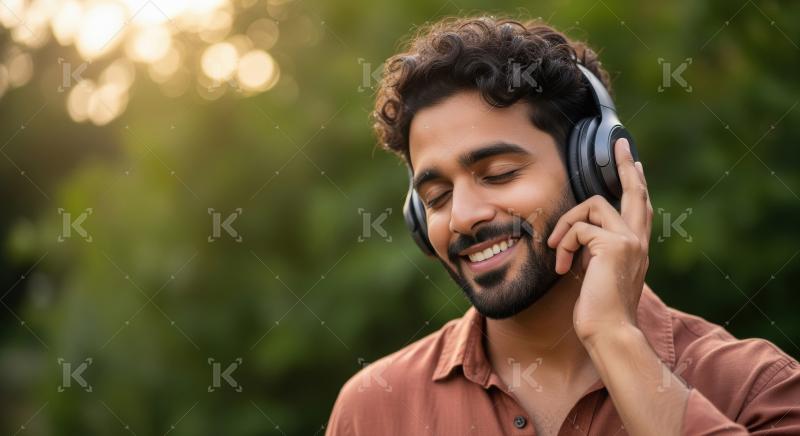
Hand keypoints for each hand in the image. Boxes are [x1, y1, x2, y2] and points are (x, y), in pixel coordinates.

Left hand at [546, 138, 652, 342]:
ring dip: (566, 225)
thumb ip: (598, 251)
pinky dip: (563, 245)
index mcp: (636, 247)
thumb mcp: (599, 274)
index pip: (638, 207)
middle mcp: (638, 240)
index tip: (633, 162)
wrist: (608, 332)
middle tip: (622, 144)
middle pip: (633, 192)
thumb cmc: (599, 310)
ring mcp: (629, 241)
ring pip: (592, 205)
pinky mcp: (613, 245)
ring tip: (558, 252)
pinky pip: (577, 229)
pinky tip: (561, 267)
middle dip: (625, 165)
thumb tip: (582, 235)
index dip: (635, 183)